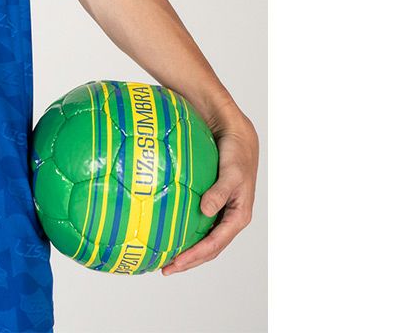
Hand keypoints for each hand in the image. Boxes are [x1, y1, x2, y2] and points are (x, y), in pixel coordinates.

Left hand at [161, 109, 258, 275]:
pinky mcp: (212, 199)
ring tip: (164, 254)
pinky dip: (184, 227)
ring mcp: (220, 209)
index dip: (195, 257)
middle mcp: (229, 217)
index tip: (175, 263)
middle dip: (189, 260)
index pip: (215, 245)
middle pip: (209, 248)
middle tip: (165, 268)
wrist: (236, 134)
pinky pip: (197, 219)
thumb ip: (220, 192)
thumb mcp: (232, 174)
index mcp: (238, 217)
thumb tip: (205, 210)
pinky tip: (167, 225)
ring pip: (203, 236)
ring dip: (187, 248)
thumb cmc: (236, 153)